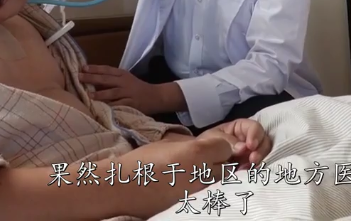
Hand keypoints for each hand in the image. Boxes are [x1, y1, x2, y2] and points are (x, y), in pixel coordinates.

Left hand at [80, 65, 164, 113]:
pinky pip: (118, 105)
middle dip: (92, 78)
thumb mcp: (125, 80)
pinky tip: (102, 107)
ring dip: (100, 93)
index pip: (106, 69)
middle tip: (80, 77)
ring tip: (88, 95)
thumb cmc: (137, 88)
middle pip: (106, 79)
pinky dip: (110, 106)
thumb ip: (111, 80)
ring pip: (112, 92)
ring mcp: (128, 93)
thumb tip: (92, 80)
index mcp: (122, 74)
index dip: (95, 68)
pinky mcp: (131, 104)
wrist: (155, 96)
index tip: (82, 68)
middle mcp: (124, 82)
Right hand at [117, 137, 233, 218]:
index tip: (212, 149)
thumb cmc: (144, 160)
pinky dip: (205, 193)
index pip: (226, 148)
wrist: (123, 188)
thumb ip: (194, 142)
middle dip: (221, 164)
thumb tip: (211, 144)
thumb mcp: (170, 142)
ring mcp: (199, 194)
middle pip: (227, 168)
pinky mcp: (193, 208)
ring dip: (214, 179)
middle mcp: (203, 174)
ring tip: (198, 176)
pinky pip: (208, 197)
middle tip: (207, 163)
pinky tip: (191, 188)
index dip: (221, 147)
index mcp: (197, 153)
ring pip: (220, 185)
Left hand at [199, 119, 271, 168]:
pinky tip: (248, 173)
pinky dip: (255, 169)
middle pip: (263, 140)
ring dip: (259, 160)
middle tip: (253, 160)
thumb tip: (244, 148)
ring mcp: (249, 154)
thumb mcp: (213, 139)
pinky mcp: (248, 166)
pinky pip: (257, 166)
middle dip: (260, 150)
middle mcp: (247, 140)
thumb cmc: (203, 147)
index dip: (255, 134)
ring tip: (250, 167)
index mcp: (238, 128)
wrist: (194, 166)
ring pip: (263, 154)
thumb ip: (228, 142)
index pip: (253, 127)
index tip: (251, 146)